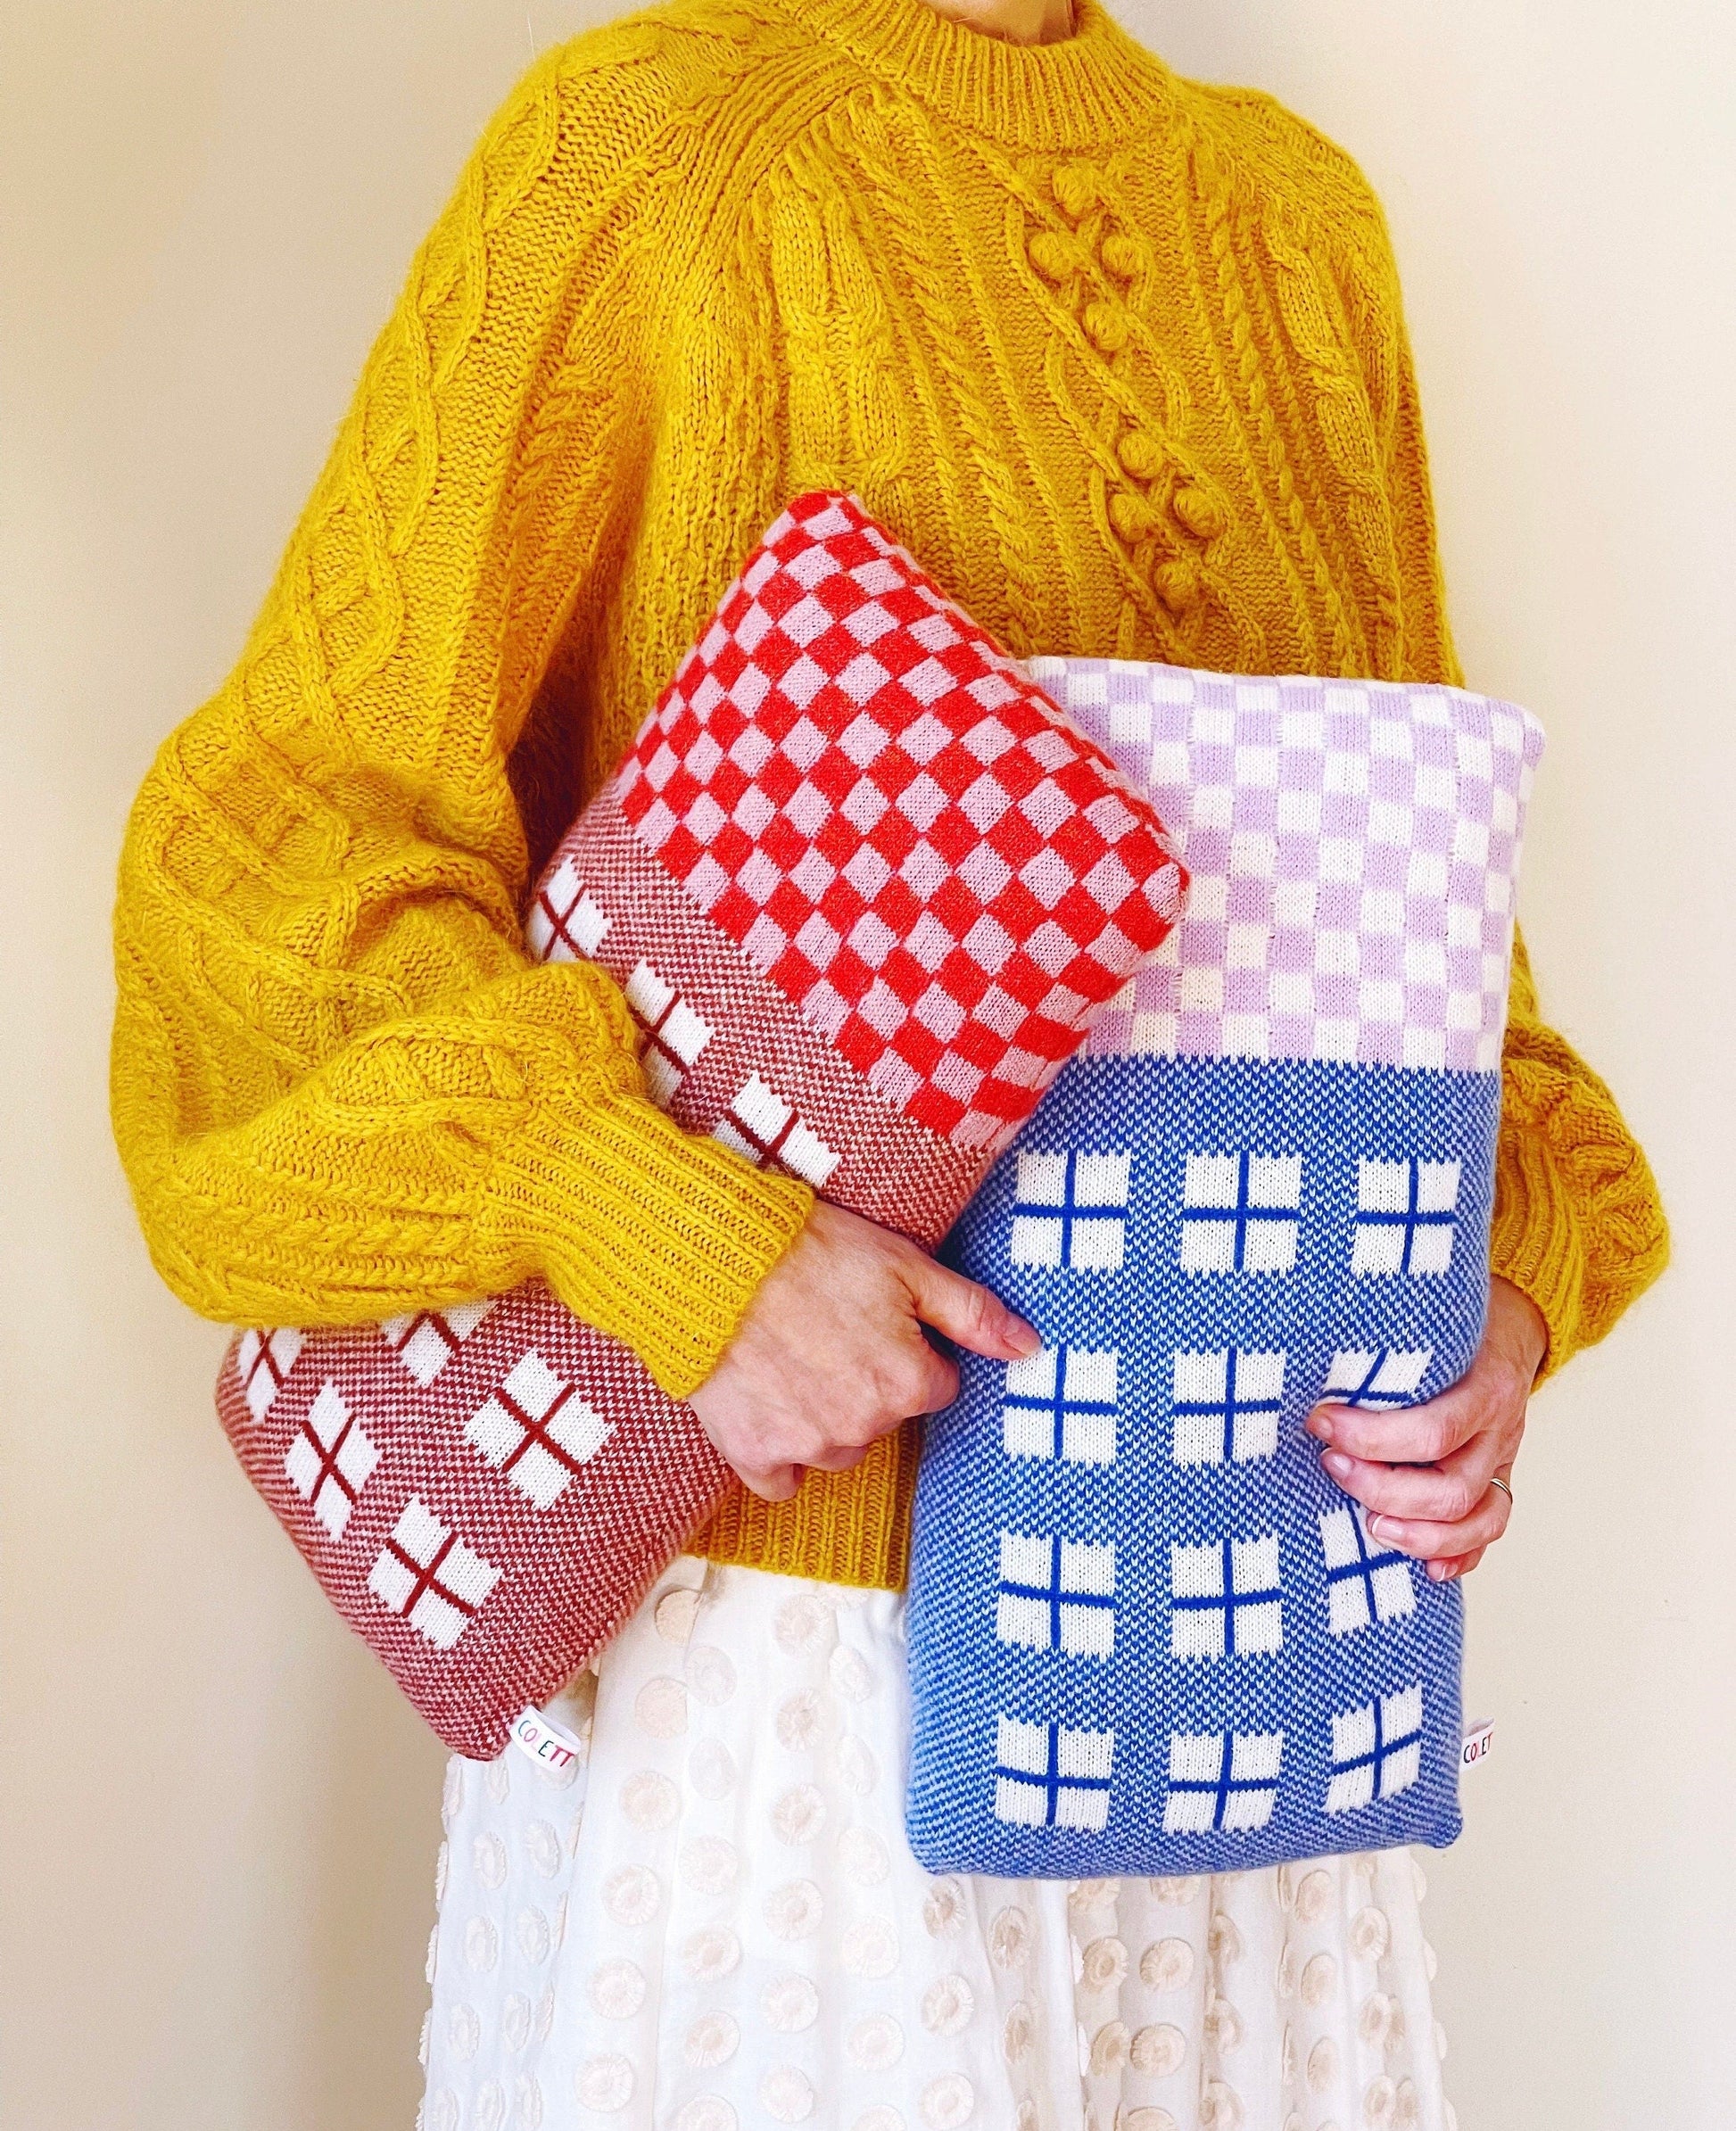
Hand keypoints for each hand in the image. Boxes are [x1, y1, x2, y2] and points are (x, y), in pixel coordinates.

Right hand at [689, 1201, 1039, 1501]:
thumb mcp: (908, 1266)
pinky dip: (778, 1452)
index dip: (908, 1349)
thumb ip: (974, 1313)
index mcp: (909, 1383)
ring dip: (826, 1416)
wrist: (716, 1257)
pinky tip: (768, 1402)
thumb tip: (1030, 1349)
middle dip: (867, 1382)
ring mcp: (807, 1445)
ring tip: (793, 1356)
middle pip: (885, 1419)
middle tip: (829, 1328)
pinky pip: (781, 1481)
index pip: (935, 1386)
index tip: (873, 1320)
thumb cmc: (813, 1251)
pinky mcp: (754, 1453)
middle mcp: (864, 1425)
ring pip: (838, 1449)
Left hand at [1305, 1277, 1547, 1581]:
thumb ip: (1389, 1341)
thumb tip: (1311, 1353)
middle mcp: (1502, 1429)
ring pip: (1478, 1519)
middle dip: (1383, 1488)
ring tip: (1370, 1525)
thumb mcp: (1430, 1320)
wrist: (1513, 1325)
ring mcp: (1505, 1460)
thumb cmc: (1454, 1322)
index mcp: (1487, 1385)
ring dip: (1420, 1534)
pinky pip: (1491, 1531)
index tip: (1320, 1424)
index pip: (1433, 1430)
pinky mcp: (1501, 1482)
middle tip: (1332, 1467)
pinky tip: (1426, 1568)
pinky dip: (1460, 1555)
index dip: (1372, 1437)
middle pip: (1450, 1488)